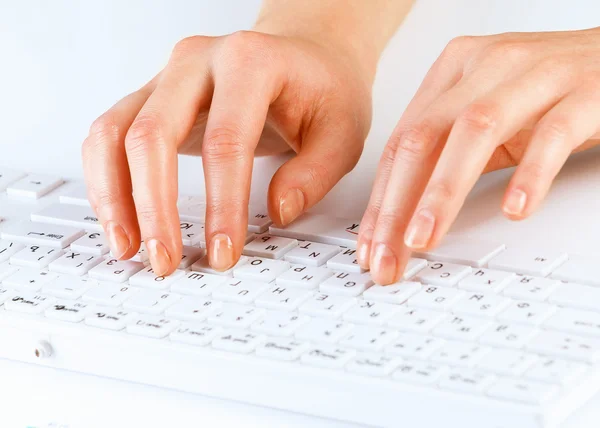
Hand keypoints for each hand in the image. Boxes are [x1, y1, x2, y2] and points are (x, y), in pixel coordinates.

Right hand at [82, 30, 372, 275]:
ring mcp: (167, 77)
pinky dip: (108, 181)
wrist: (304, 53)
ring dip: (115, 196)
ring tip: (129, 248)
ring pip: (114, 133)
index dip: (222, 203)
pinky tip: (122, 220)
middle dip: (154, 207)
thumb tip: (276, 214)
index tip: (223, 251)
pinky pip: (110, 136)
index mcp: (250, 62)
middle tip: (165, 260)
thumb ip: (315, 174)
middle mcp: (198, 62)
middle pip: (152, 134)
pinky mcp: (152, 97)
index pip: (227, 141)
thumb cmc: (323, 89)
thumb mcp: (344, 131)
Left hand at [358, 27, 599, 284]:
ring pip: (475, 132)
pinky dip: (530, 174)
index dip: (380, 199)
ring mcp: (534, 76)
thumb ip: (447, 156)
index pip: (402, 143)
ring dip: (443, 191)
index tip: (371, 245)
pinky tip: (513, 209)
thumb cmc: (545, 93)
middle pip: (424, 138)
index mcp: (453, 73)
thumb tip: (402, 214)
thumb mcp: (486, 121)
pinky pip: (552, 134)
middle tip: (387, 255)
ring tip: (424, 238)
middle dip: (397, 205)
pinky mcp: (584, 93)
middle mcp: (485, 67)